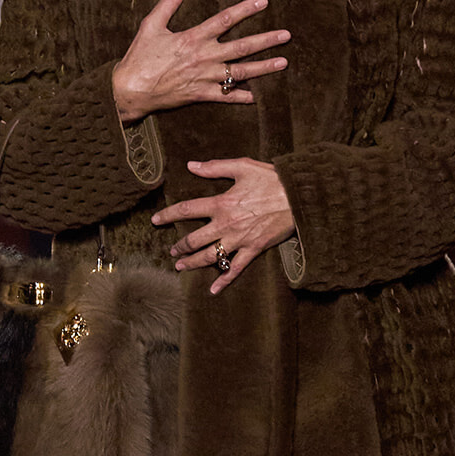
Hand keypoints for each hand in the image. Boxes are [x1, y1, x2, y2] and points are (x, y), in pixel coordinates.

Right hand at [112, 0, 289, 121]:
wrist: (130, 90)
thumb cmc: (139, 57)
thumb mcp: (151, 25)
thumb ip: (169, 3)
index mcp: (193, 37)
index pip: (225, 19)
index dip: (246, 9)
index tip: (264, 2)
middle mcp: (204, 57)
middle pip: (242, 47)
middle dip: (266, 40)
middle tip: (286, 35)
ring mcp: (204, 78)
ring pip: (240, 72)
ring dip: (264, 68)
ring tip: (283, 62)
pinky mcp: (200, 95)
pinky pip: (226, 97)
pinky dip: (242, 98)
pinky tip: (258, 97)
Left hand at [152, 157, 294, 292]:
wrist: (298, 196)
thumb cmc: (272, 179)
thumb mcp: (242, 166)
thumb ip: (215, 167)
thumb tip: (191, 165)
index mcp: (221, 203)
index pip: (187, 210)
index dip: (168, 215)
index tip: (156, 220)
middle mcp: (226, 224)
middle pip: (195, 239)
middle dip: (180, 246)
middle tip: (172, 250)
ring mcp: (240, 240)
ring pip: (210, 256)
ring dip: (193, 263)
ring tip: (181, 266)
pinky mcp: (253, 249)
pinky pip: (235, 269)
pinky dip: (224, 281)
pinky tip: (213, 290)